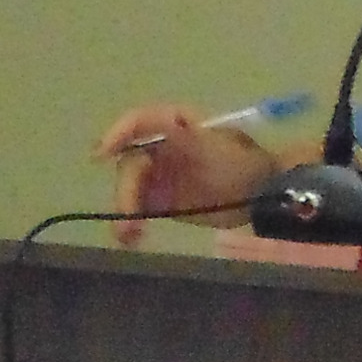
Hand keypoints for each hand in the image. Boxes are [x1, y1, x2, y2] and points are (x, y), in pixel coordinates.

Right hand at [94, 106, 282, 242]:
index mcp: (172, 124)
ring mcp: (158, 175)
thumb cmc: (240, 162)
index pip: (137, 124)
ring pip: (129, 189)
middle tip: (128, 219)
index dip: (116, 134)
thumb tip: (167, 122)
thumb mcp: (214, 147)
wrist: (261, 194)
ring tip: (128, 236)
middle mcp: (158, 147)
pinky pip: (137, 210)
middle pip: (130, 164)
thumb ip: (189, 136)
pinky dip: (130, 224)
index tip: (100, 154)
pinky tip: (132, 239)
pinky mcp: (160, 201)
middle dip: (125, 191)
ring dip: (124, 210)